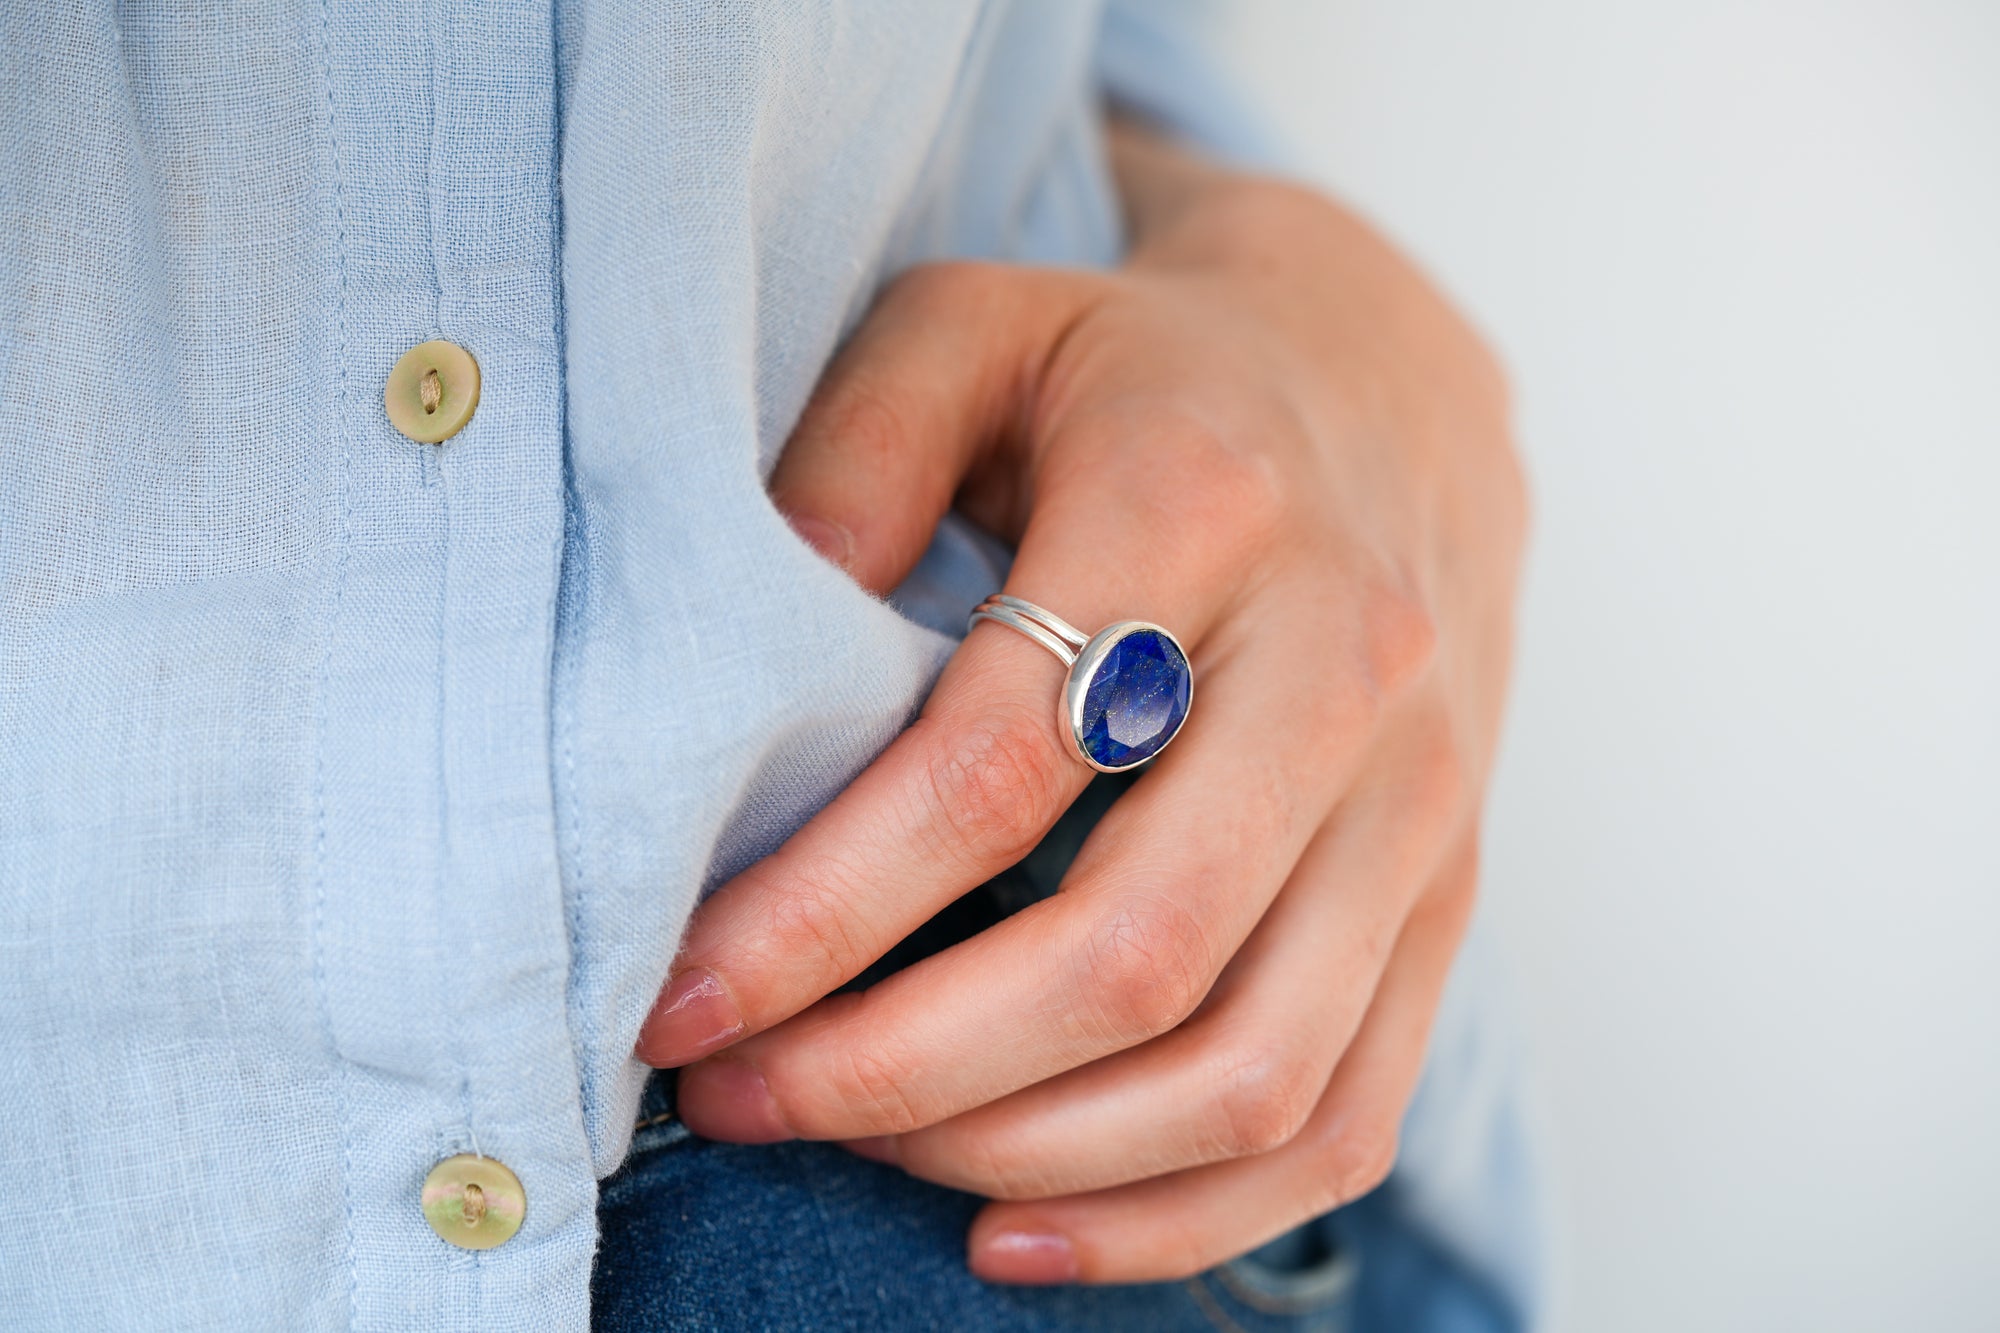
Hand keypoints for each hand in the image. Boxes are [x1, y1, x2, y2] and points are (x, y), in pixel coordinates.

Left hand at [637, 123, 1525, 1285]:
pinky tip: (1018, 1231)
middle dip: (903, 1070)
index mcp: (1201, 507)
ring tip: (857, 1147)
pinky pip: (1345, 1117)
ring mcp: (1421, 799)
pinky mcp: (1448, 893)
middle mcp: (1342, 664)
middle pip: (1132, 951)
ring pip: (1249, 1069)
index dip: (817, 916)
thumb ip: (854, 448)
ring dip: (1026, 1157)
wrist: (1381, 388)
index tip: (679, 1002)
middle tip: (742, 1096)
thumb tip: (749, 670)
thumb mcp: (972, 327)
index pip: (993, 770)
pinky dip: (1181, 1218)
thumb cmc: (1136, 379)